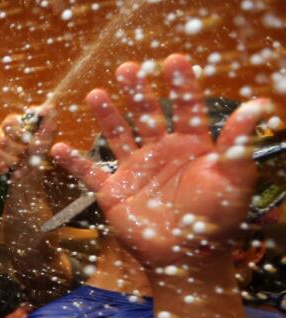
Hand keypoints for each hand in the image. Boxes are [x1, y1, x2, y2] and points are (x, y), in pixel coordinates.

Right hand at [0, 108, 57, 175]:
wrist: (29, 168)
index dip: (18, 134)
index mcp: (11, 122)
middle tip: (26, 155)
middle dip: (17, 151)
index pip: (9, 122)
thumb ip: (49, 116)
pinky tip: (6, 169)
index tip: (28, 141)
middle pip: (3, 140)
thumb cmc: (38, 147)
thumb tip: (45, 108)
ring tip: (18, 163)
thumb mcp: (48, 132)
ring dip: (10, 161)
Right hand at [51, 53, 273, 269]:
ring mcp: (135, 170)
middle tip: (129, 68)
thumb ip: (239, 143)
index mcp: (192, 146)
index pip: (187, 108)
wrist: (186, 258)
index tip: (174, 60)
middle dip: (138, 91)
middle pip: (147, 114)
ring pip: (118, 135)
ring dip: (107, 115)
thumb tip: (259, 106)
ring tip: (96, 94)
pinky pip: (89, 173)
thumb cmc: (216, 220)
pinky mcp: (113, 192)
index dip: (182, 84)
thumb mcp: (234, 180)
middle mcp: (161, 153)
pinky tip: (57, 148)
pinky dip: (73, 162)